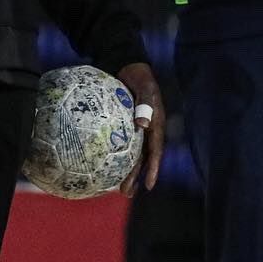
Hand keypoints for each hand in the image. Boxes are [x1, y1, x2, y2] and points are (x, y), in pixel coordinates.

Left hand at [117, 62, 164, 195]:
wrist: (130, 67)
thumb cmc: (140, 77)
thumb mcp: (146, 88)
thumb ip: (146, 104)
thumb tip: (143, 125)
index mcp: (156, 125)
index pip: (156, 151)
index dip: (153, 168)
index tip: (149, 185)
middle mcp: (148, 130)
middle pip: (143, 158)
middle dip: (136, 177)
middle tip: (127, 193)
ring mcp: (137, 129)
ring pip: (132, 155)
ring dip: (127, 172)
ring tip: (119, 189)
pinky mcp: (125, 126)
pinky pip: (121, 144)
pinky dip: (116, 157)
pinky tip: (106, 167)